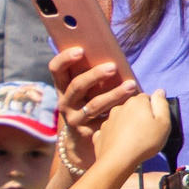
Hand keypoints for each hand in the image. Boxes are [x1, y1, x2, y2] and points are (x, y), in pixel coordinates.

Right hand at [49, 46, 137, 176]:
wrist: (84, 138)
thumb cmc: (90, 103)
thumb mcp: (86, 90)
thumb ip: (92, 76)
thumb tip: (113, 55)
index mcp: (62, 87)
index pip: (56, 69)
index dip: (64, 58)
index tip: (80, 50)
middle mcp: (64, 101)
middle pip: (77, 85)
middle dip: (96, 75)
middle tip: (113, 66)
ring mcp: (73, 117)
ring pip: (94, 104)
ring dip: (115, 94)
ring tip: (131, 85)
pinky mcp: (86, 130)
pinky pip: (105, 119)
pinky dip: (120, 110)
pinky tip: (133, 105)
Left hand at [94, 90, 170, 178]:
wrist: (118, 160)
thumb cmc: (145, 141)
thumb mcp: (163, 123)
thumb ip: (162, 104)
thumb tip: (160, 91)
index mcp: (136, 102)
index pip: (147, 98)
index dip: (153, 109)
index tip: (156, 121)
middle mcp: (120, 107)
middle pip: (133, 108)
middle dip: (140, 115)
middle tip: (147, 131)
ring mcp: (108, 120)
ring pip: (122, 118)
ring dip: (127, 124)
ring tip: (134, 139)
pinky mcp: (100, 133)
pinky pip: (111, 130)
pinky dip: (116, 134)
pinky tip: (121, 144)